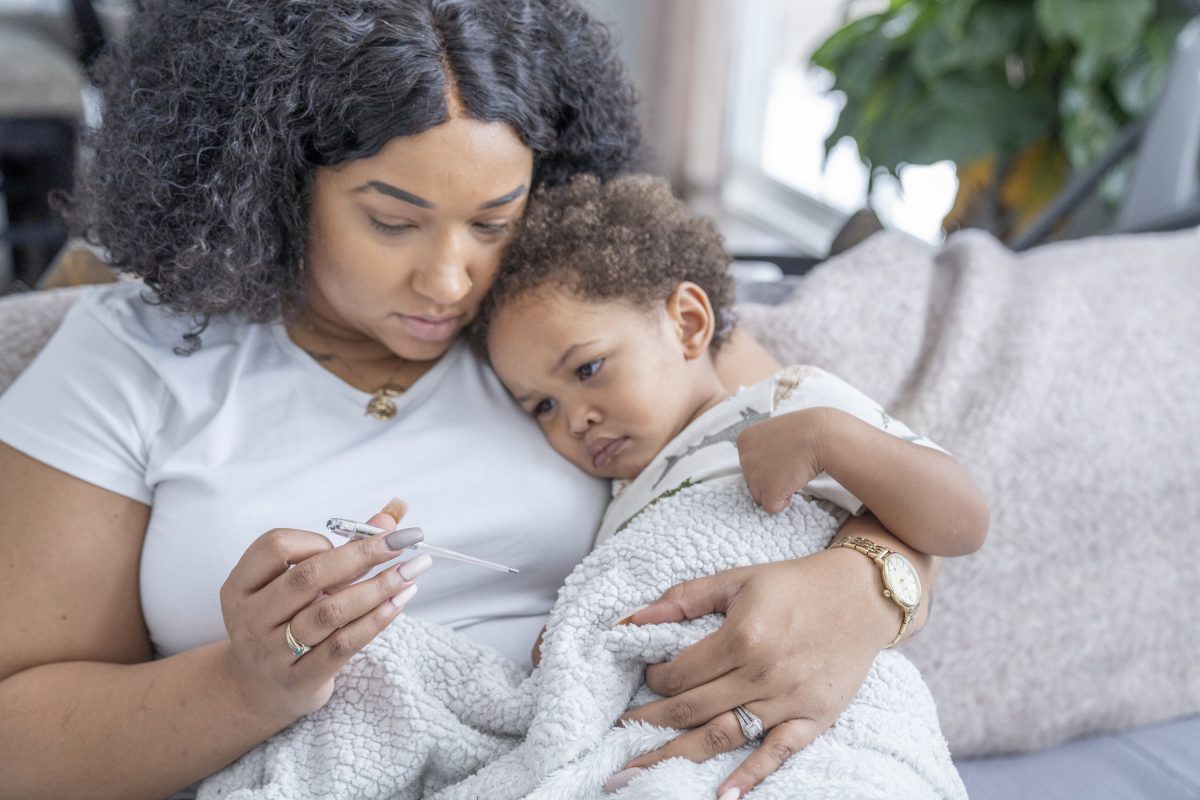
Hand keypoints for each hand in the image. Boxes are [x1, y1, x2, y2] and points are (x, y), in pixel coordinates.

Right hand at [217, 498, 430, 726]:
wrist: (258, 690)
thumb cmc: (285, 622)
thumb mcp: (297, 585)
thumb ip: (343, 547)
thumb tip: (392, 515)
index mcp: (241, 586)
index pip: (276, 546)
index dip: (316, 540)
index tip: (346, 544)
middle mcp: (250, 618)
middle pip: (309, 576)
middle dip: (363, 555)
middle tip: (403, 542)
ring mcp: (271, 652)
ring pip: (330, 612)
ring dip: (378, 587)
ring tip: (411, 572)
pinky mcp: (299, 679)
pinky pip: (344, 645)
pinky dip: (376, 620)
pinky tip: (399, 602)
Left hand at [613, 549, 896, 799]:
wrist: (861, 596)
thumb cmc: (794, 585)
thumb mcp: (736, 579)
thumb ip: (682, 599)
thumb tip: (630, 618)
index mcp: (743, 636)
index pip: (681, 672)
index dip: (655, 678)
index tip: (647, 677)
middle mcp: (764, 673)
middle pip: (694, 709)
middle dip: (652, 722)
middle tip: (622, 732)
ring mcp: (789, 700)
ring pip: (724, 736)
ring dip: (679, 755)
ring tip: (641, 769)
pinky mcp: (814, 719)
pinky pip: (777, 753)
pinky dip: (750, 776)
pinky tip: (723, 795)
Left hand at [736, 408, 833, 513]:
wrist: (824, 437)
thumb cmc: (806, 432)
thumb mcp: (774, 432)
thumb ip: (763, 448)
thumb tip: (763, 466)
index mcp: (744, 440)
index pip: (749, 463)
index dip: (769, 463)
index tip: (784, 453)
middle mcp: (744, 458)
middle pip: (753, 480)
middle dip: (771, 478)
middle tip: (791, 463)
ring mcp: (754, 475)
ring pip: (760, 495)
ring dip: (777, 489)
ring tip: (794, 471)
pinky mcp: (768, 492)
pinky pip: (771, 507)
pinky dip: (784, 501)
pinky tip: (795, 482)